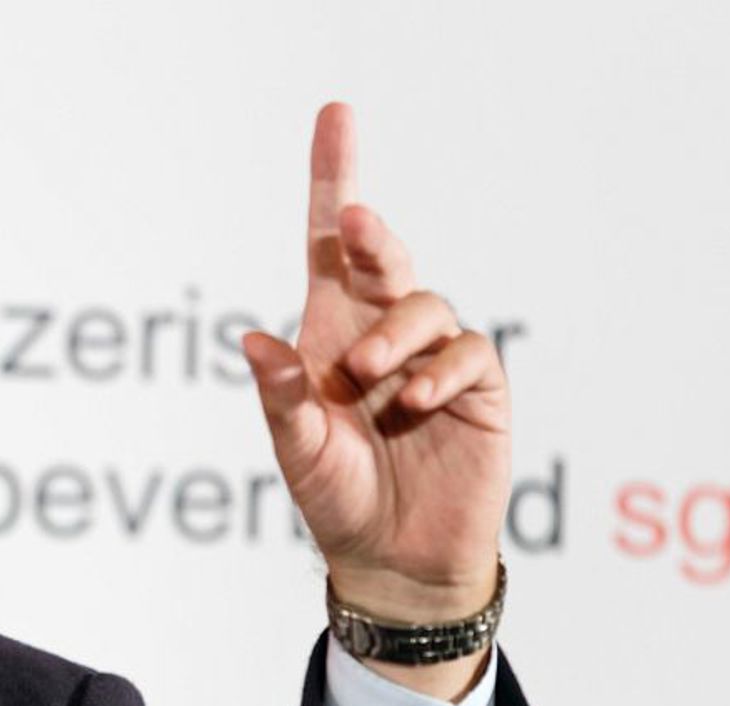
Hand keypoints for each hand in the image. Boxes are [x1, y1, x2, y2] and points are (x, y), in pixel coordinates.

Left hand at [242, 104, 508, 692]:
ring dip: (391, 333)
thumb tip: (252, 339)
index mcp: (329, 336)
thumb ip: (280, 400)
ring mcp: (431, 361)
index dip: (332, 182)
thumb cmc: (337, 502)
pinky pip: (466, 355)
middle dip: (368, 232)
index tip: (335, 117)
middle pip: (380, 256)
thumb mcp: (296, 454)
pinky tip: (410, 404)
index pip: (328, 250)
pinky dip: (438, 371)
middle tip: (350, 223)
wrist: (392, 563)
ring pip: (423, 305)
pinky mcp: (476, 392)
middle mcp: (381, 336)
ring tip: (366, 379)